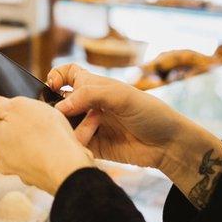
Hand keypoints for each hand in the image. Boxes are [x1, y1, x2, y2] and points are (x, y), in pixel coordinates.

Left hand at [0, 94, 94, 194]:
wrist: (68, 167)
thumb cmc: (45, 137)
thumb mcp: (17, 106)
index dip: (14, 111)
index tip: (26, 111)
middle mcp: (3, 159)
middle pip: (12, 134)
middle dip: (26, 126)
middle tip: (41, 122)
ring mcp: (21, 171)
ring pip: (27, 147)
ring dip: (38, 140)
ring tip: (51, 135)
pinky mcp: (38, 177)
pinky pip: (41, 159)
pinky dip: (48, 153)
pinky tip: (57, 148)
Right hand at [49, 64, 221, 207]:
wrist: (169, 145)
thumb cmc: (150, 113)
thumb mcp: (121, 96)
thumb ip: (90, 95)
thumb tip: (61, 108)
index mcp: (94, 86)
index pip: (68, 74)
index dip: (56, 76)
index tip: (52, 86)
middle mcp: (89, 105)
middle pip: (60, 102)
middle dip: (56, 108)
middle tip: (62, 115)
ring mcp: (90, 126)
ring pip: (64, 125)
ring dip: (69, 128)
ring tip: (90, 131)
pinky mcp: (93, 147)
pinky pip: (75, 144)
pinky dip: (76, 143)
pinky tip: (89, 144)